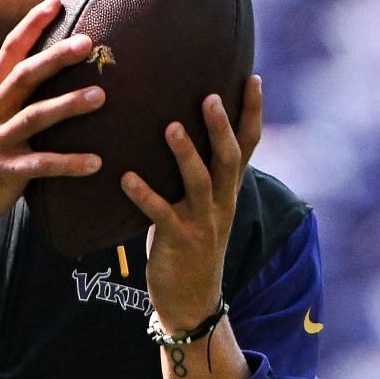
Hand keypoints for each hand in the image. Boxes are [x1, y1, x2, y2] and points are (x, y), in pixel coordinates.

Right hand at [0, 0, 106, 313]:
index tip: (57, 1)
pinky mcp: (3, 172)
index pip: (9, 51)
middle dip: (56, 56)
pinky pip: (40, 165)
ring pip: (34, 116)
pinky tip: (96, 163)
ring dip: (68, 104)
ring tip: (101, 96)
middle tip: (89, 42)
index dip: (32, 25)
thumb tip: (43, 77)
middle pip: (24, 75)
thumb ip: (10, 100)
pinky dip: (69, 163)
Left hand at [122, 75, 263, 329]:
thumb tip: (176, 127)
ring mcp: (202, 222)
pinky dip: (144, 194)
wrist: (193, 301)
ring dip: (185, 154)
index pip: (247, 145)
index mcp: (228, 190)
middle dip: (221, 126)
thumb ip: (196, 172)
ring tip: (170, 127)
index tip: (254, 77)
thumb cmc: (190, 243)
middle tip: (209, 95)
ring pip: (199, 182)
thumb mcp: (201, 205)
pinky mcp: (178, 240)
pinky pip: (161, 214)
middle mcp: (221, 202)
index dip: (253, 113)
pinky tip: (126, 177)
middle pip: (227, 158)